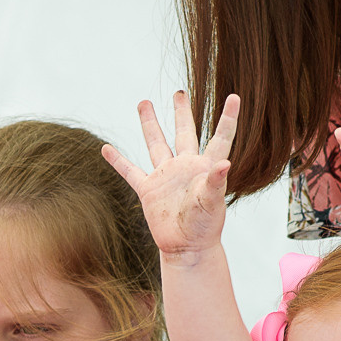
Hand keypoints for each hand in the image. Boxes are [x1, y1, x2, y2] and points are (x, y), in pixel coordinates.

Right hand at [102, 91, 238, 259]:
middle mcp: (186, 167)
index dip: (228, 117)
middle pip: (184, 132)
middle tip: (179, 92)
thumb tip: (226, 164)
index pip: (220, 136)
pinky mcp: (148, 190)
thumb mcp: (212, 202)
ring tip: (144, 102)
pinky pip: (130, 171)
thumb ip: (215, 182)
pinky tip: (106, 148)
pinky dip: (118, 160)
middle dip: (181, 112)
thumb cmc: (205, 227)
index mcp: (205, 166)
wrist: (186, 248)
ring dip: (150, 124)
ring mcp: (165, 176)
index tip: (234, 96)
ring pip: (156, 143)